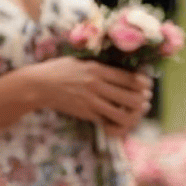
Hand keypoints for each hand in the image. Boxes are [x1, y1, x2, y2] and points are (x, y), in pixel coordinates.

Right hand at [27, 57, 149, 131]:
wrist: (38, 85)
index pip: (129, 79)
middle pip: (131, 97)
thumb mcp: (80, 61)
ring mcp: (91, 101)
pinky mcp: (85, 113)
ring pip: (122, 113)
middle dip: (142, 101)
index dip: (143, 84)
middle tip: (144, 101)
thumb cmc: (58, 70)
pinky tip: (119, 122)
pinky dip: (116, 124)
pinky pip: (106, 122)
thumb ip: (100, 66)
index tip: (147, 86)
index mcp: (97, 70)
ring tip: (134, 113)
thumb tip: (120, 70)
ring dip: (132, 115)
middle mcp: (96, 85)